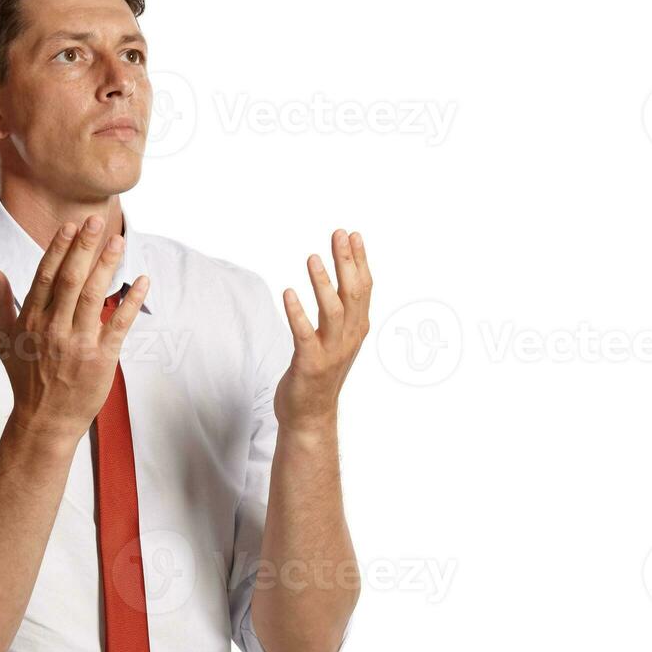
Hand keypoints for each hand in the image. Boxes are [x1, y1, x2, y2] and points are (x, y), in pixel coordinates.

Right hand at [0, 214, 148, 443]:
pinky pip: (119, 323)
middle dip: (84, 247)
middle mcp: (53, 327)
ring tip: (118, 241)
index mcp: (31, 319)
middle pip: (70, 278)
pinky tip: (142, 281)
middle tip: (97, 220)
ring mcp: (77, 342)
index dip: (59, 248)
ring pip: (94, 296)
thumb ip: (0, 304)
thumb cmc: (25, 378)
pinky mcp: (101, 357)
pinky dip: (131, 301)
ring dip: (107, 266)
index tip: (71, 226)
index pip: (45, 275)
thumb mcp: (3, 340)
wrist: (44, 420)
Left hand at [276, 229, 371, 431]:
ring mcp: (331, 352)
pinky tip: (288, 293)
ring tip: (312, 258)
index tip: (353, 235)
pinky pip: (304, 334)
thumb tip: (343, 280)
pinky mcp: (309, 364)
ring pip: (332, 311)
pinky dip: (297, 313)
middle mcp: (348, 338)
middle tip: (338, 235)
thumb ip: (341, 313)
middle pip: (352, 294)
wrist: (310, 416)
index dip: (359, 261)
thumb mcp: (337, 339)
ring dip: (323, 283)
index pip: (364, 289)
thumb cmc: (320, 374)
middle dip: (346, 262)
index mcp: (357, 329)